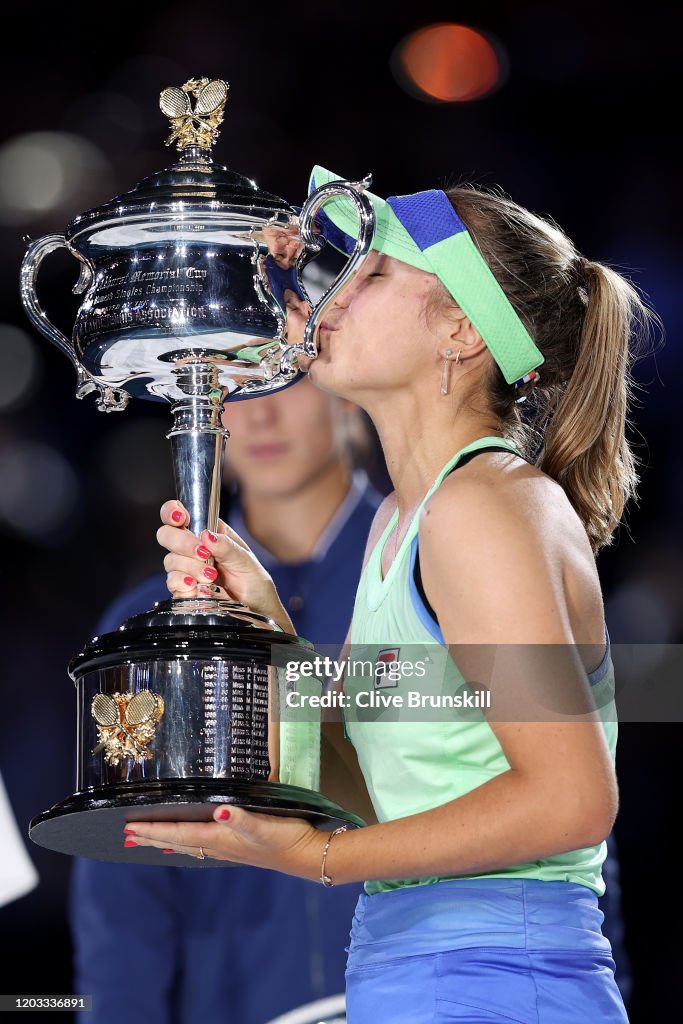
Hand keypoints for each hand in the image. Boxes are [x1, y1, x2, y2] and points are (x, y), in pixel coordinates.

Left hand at [123, 804, 324, 878]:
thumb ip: (242, 818)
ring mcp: (228, 849)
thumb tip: (221, 812)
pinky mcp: (239, 848)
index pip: (178, 833)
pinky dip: (187, 843)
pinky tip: (190, 843)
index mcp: (219, 838)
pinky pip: (202, 846)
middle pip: (177, 842)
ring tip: (148, 842)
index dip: (153, 830)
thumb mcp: (264, 825)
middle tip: (126, 838)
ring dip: (166, 842)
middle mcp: (219, 845)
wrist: (308, 856)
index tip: (129, 828)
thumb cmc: (286, 838)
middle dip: (151, 838)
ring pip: (188, 845)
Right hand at [158, 501, 294, 632]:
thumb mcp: (247, 561)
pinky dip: (183, 583)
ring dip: (190, 567)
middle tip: (203, 553)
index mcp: (210, 533)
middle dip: (182, 542)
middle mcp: (194, 549)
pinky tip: (198, 587)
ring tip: (211, 577)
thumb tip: (206, 535)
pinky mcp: (184, 589)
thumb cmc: (255, 583)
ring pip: (170, 560)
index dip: (173, 512)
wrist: (256, 612)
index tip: (181, 518)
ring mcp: (187, 569)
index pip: (181, 515)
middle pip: (167, 535)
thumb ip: (226, 546)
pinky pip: (172, 582)